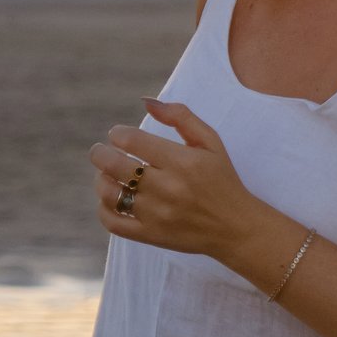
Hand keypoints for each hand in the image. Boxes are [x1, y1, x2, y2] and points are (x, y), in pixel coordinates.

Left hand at [92, 98, 264, 257]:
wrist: (236, 228)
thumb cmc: (222, 179)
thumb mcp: (211, 142)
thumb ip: (181, 116)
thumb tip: (146, 101)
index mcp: (182, 162)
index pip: (132, 140)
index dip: (117, 134)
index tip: (118, 135)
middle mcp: (167, 188)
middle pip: (114, 165)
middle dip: (100, 153)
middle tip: (100, 151)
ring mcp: (157, 214)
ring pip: (109, 193)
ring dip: (101, 179)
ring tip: (107, 174)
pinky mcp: (150, 235)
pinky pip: (112, 222)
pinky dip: (103, 208)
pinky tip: (111, 199)